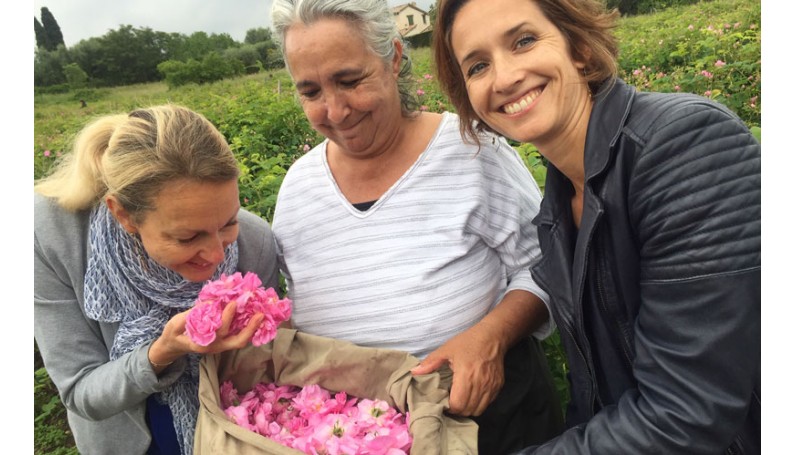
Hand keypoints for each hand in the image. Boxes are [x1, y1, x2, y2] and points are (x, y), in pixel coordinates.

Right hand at [148, 301, 264, 367]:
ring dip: (252, 328)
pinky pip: (238, 335)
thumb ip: (190, 315)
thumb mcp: (175, 325)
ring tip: (261, 313)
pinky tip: (254, 315)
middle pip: (237, 341)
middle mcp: (215, 347)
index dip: (227, 317)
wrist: (173, 346)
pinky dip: (247, 326)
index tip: (232, 303)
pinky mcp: (224, 341)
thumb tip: (209, 303)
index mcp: (202, 344)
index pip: (219, 331)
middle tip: (260, 314)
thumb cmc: (174, 334)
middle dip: (250, 328)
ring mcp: (221, 345)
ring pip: (240, 340)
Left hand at [410, 324, 505, 415]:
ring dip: (468, 409)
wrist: (492, 337)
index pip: (457, 405)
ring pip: (478, 410)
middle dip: (457, 410)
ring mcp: (491, 387)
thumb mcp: (446, 349)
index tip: (443, 401)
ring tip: (461, 400)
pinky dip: (478, 404)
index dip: (449, 407)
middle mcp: (480, 384)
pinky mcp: (498, 386)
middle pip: (467, 410)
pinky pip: (487, 403)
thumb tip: (413, 372)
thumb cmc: (468, 342)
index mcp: (466, 376)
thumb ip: (430, 363)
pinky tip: (472, 395)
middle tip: (450, 402)